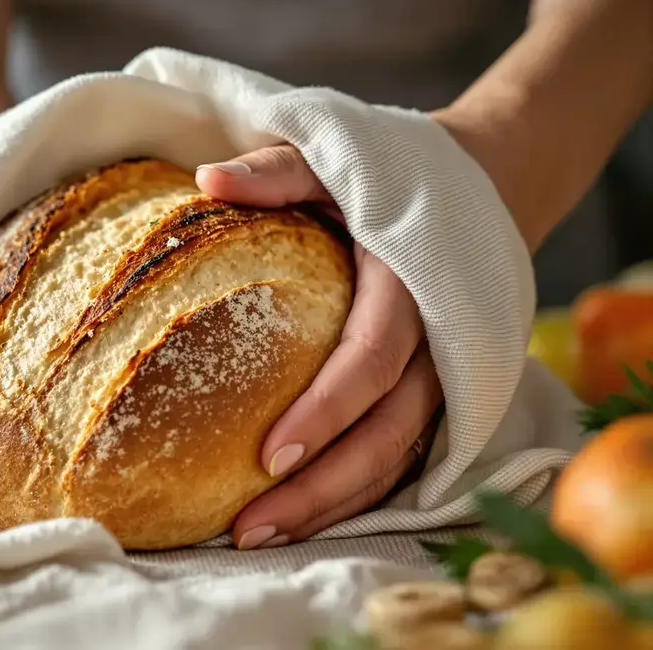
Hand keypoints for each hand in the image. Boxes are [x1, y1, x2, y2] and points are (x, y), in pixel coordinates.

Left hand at [195, 147, 445, 549]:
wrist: (484, 183)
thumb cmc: (395, 173)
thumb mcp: (337, 158)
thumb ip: (279, 171)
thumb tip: (207, 178)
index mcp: (413, 284)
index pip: (373, 359)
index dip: (325, 410)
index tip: (267, 454)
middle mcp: (439, 340)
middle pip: (387, 432)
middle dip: (322, 486)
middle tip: (251, 524)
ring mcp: (447, 375)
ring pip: (397, 457)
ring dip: (334, 503)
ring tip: (262, 534)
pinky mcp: (441, 393)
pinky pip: (402, 455)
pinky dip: (355, 490)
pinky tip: (302, 516)